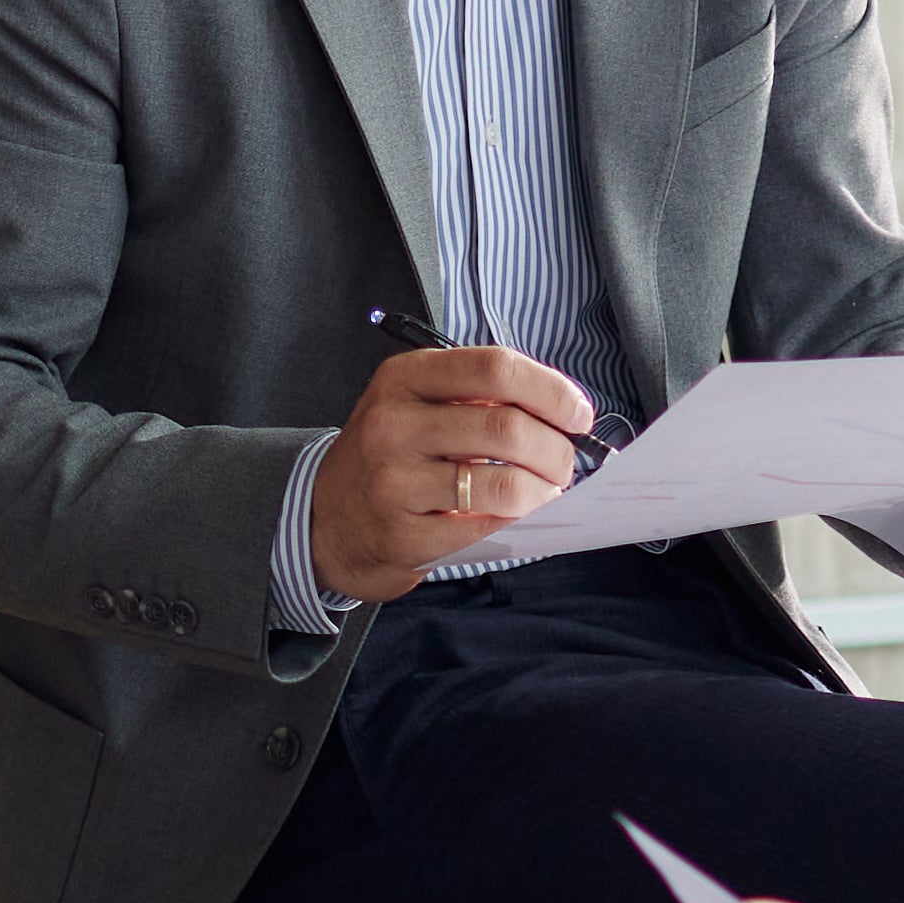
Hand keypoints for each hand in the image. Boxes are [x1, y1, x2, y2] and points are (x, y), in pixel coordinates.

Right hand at [307, 343, 597, 603]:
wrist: (325, 518)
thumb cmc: (390, 456)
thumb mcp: (417, 404)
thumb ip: (477, 397)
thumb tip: (562, 412)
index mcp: (404, 378)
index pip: (495, 368)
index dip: (550, 390)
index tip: (578, 414)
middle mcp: (393, 424)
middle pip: (507, 428)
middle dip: (557, 450)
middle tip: (565, 464)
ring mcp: (394, 481)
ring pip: (505, 483)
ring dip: (545, 493)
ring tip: (546, 494)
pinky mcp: (402, 534)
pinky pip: (486, 530)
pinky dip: (518, 526)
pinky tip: (519, 520)